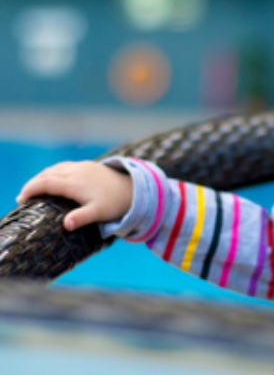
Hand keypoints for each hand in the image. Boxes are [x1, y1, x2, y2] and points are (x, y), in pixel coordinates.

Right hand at [16, 161, 132, 230]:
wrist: (135, 188)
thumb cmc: (115, 203)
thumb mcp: (99, 213)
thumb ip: (82, 217)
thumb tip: (67, 224)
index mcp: (75, 183)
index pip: (46, 183)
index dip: (31, 189)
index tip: (21, 198)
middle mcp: (76, 172)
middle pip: (48, 174)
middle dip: (33, 183)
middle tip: (23, 195)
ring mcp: (82, 167)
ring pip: (56, 169)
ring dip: (43, 177)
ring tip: (34, 187)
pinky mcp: (89, 165)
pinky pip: (65, 166)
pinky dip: (54, 172)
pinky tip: (54, 179)